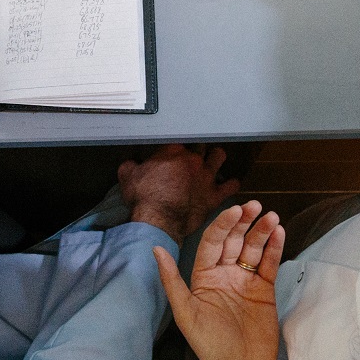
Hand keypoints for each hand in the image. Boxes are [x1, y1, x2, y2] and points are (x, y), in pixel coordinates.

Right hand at [118, 144, 235, 239]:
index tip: (173, 151)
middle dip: (197, 148)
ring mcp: (205, 176)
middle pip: (200, 144)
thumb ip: (130, 164)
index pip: (179, 139)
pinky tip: (230, 184)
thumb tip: (130, 161)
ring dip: (216, 157)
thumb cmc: (143, 198)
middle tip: (194, 154)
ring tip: (214, 160)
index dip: (176, 145)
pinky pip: (231, 185)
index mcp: (173, 150)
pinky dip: (231, 184)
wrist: (157, 220)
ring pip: (219, 156)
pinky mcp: (214, 195)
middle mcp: (192, 159)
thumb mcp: (127, 176)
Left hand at [155, 202, 284, 359]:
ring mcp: (246, 280)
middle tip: (256, 206)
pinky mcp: (265, 289)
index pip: (213, 242)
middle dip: (244, 222)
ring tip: (271, 217)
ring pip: (254, 248)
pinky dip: (275, 248)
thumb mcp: (186, 314)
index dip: (223, 225)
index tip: (236, 210)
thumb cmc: (209, 344)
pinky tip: (279, 232)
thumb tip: (155, 249)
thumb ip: (172, 281)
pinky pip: (269, 264)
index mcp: (204, 276)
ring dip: (262, 231)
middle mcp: (225, 273)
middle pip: (235, 240)